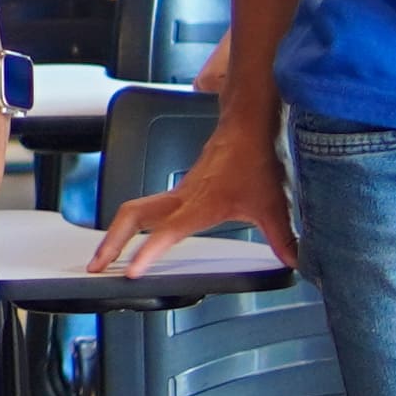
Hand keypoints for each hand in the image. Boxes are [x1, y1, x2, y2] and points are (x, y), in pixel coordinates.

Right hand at [97, 117, 293, 275]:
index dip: (147, 252)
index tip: (131, 271)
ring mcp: (176, 192)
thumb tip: (298, 262)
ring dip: (114, 233)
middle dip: (110, 242)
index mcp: (199, 205)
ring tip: (104, 257)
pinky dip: (129, 223)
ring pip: (133, 210)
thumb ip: (284, 238)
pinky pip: (145, 206)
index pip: (166, 232)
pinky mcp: (178, 190)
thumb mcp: (273, 205)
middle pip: (132, 217)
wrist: (247, 123)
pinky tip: (131, 238)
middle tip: (96, 266)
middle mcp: (182, 198)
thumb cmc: (255, 158)